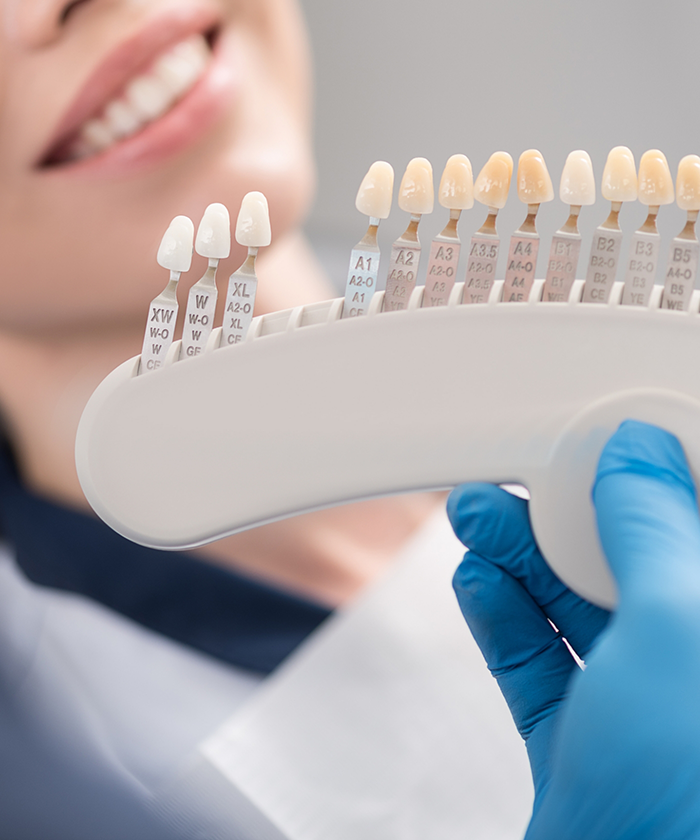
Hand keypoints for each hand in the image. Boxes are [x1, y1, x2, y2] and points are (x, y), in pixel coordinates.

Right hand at [447, 421, 699, 838]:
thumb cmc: (691, 804)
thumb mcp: (683, 627)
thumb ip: (658, 526)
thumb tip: (639, 453)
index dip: (663, 470)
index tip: (613, 432)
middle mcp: (699, 669)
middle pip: (639, 557)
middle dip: (574, 509)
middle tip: (524, 470)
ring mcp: (648, 716)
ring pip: (583, 606)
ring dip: (524, 555)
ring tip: (478, 514)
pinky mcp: (588, 750)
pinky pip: (542, 662)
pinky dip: (504, 615)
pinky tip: (479, 578)